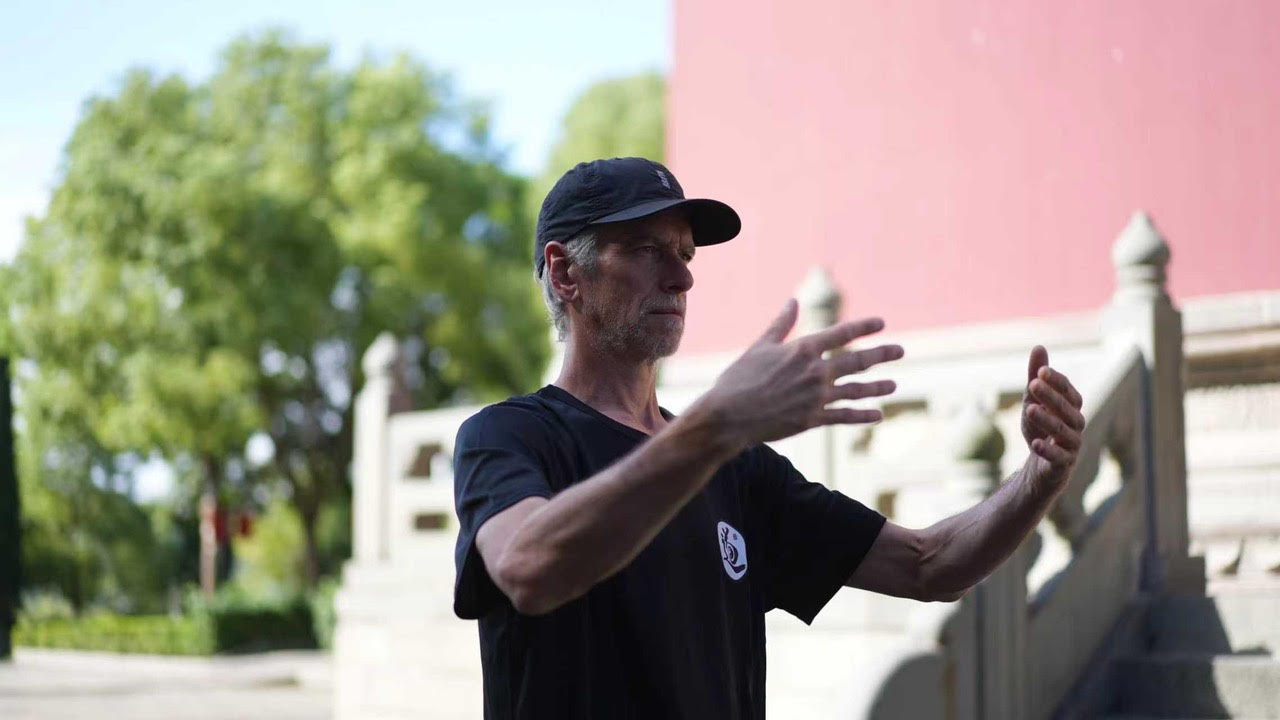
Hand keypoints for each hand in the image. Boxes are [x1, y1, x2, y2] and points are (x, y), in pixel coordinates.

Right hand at [703, 298, 903, 445]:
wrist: (728, 416)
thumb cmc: (738, 379)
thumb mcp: (759, 347)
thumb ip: (781, 325)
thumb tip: (793, 301)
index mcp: (803, 349)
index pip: (841, 333)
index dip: (864, 327)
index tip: (881, 323)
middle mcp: (815, 372)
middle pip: (857, 361)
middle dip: (881, 354)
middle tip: (899, 350)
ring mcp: (817, 397)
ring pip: (856, 390)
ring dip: (877, 387)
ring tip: (893, 384)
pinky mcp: (813, 419)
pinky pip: (845, 417)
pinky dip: (863, 415)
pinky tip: (878, 414)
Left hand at [1021, 346, 1084, 491]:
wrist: (1042, 467)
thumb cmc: (1041, 428)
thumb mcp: (1034, 401)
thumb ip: (1036, 378)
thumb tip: (1039, 346)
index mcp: (1072, 407)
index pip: (1068, 391)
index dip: (1056, 381)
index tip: (1041, 371)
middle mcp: (1076, 424)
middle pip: (1067, 409)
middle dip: (1050, 397)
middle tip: (1033, 384)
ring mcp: (1072, 445)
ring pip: (1063, 431)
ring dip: (1047, 420)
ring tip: (1029, 410)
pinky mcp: (1063, 465)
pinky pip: (1059, 457)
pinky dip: (1048, 450)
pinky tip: (1035, 443)